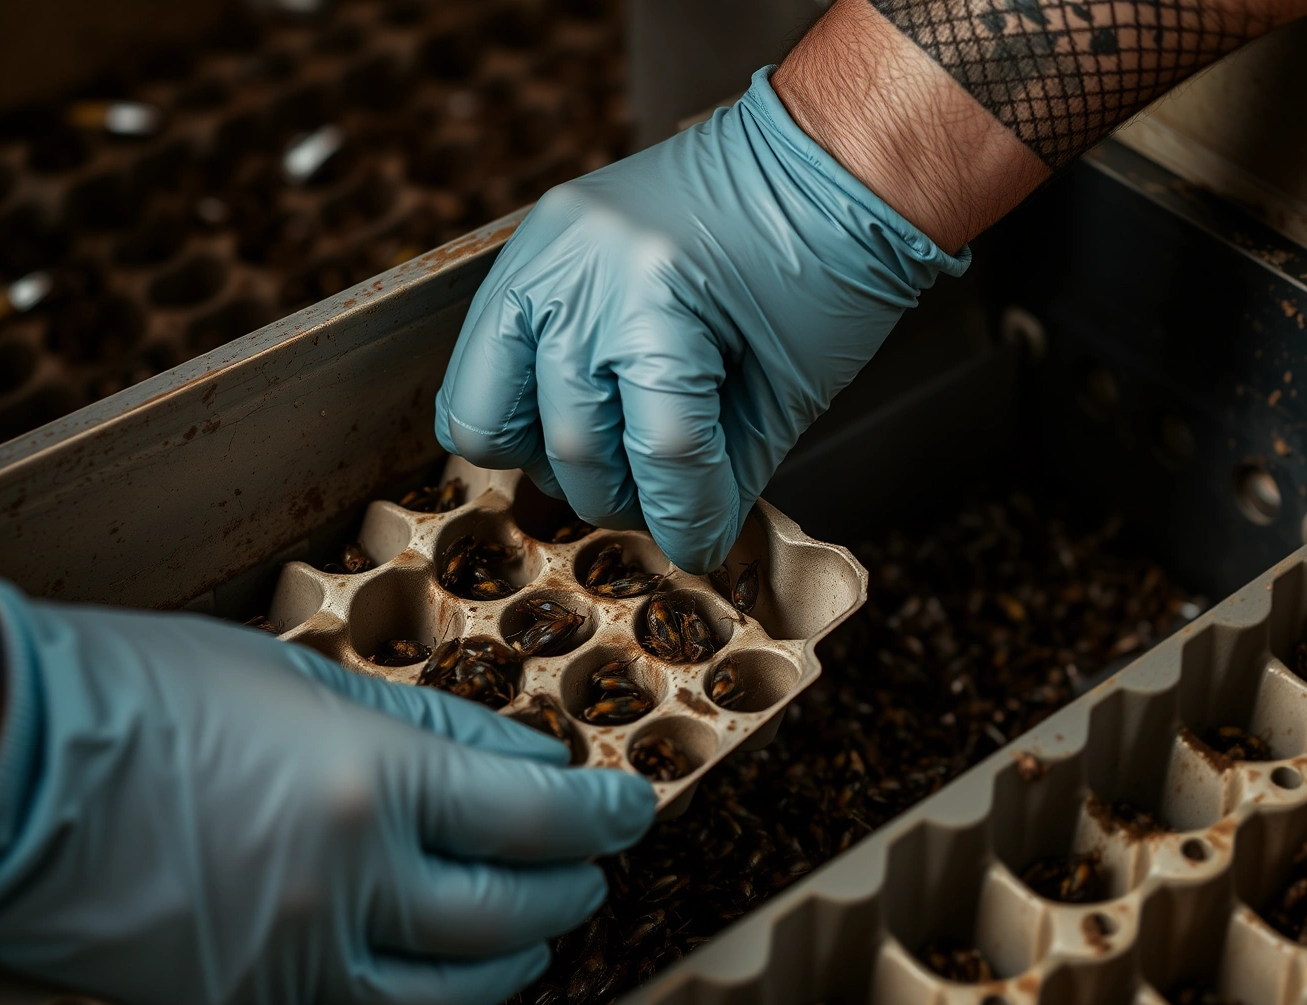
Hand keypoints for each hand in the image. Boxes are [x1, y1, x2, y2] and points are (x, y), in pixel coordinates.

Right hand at [0, 578, 655, 1004]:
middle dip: (570, 885)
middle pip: (510, 910)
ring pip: (452, 993)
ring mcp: (297, 961)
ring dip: (513, 959)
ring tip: (535, 929)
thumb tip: (518, 763)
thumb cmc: (138, 694)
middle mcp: (350, 886)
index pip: (536, 818)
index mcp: (370, 783)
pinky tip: (440, 986)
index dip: (604, 815)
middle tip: (589, 861)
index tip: (631, 805)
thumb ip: (421, 727)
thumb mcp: (298, 676)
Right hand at [435, 66, 968, 572]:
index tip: (701, 546)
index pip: (661, 454)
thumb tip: (681, 537)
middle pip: (574, 447)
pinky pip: (479, 366)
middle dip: (627, 501)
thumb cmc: (827, 261)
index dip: (687, 520)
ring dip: (560, 462)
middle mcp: (584, 271)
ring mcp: (541, 254)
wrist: (821, 157)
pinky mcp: (524, 249)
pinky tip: (583, 410)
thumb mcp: (791, 387)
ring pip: (492, 421)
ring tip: (620, 453)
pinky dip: (521, 410)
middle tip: (666, 501)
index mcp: (664, 294)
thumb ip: (723, 472)